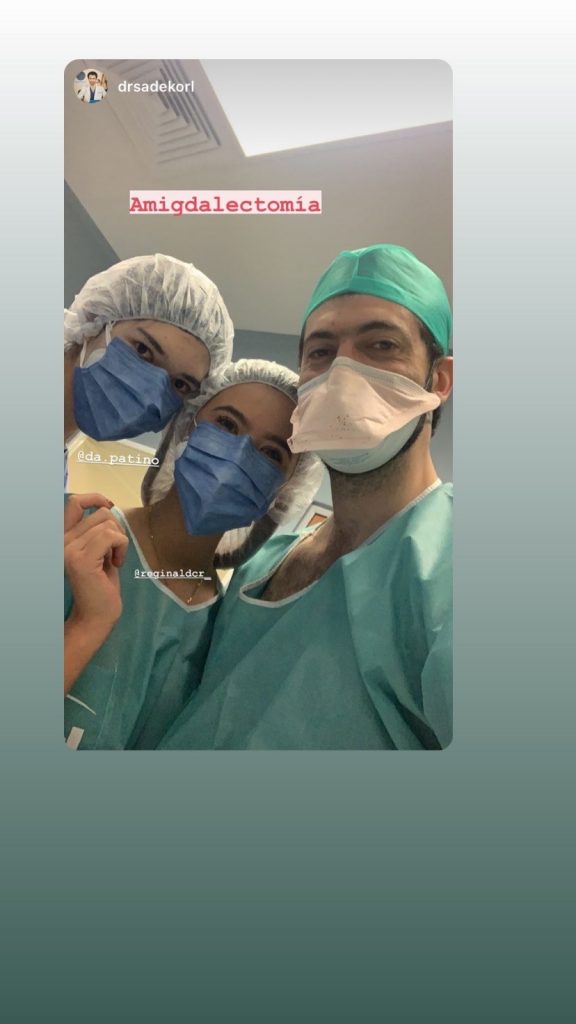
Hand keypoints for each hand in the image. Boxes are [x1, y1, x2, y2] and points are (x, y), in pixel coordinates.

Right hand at [65, 494, 128, 629]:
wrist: (97, 615)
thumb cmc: (101, 584)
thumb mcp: (98, 550)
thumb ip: (97, 530)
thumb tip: (107, 507)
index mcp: (63, 537)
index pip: (75, 502)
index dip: (95, 498)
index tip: (110, 507)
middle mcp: (61, 541)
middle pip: (100, 513)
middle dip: (116, 529)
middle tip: (114, 551)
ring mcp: (69, 550)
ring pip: (108, 525)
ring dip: (120, 541)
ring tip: (114, 560)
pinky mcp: (82, 560)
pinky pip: (112, 537)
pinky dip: (121, 548)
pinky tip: (116, 564)